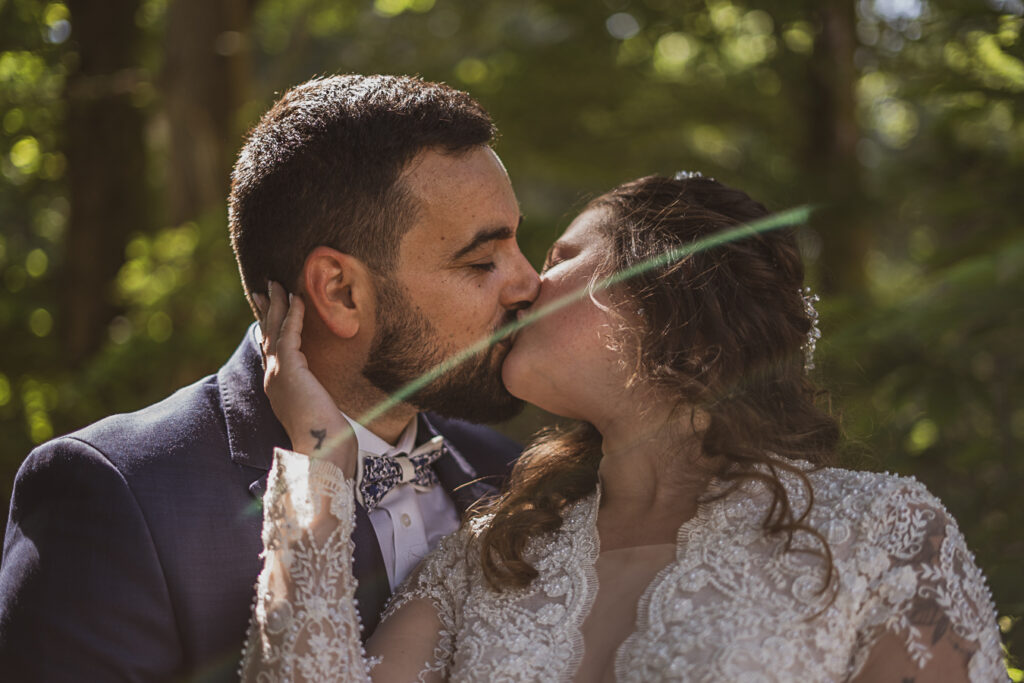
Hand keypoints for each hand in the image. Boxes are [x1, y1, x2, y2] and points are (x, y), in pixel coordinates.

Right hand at [253, 282, 355, 475]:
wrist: (321, 448)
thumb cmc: (325, 435)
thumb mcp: (318, 407)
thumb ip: (317, 392)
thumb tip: (326, 387)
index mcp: (277, 387)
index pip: (271, 350)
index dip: (269, 327)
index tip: (268, 309)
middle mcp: (272, 378)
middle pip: (267, 335)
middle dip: (267, 310)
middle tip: (265, 287)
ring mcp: (277, 374)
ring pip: (274, 330)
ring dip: (277, 305)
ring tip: (278, 284)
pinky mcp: (289, 370)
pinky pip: (289, 334)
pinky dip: (293, 315)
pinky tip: (297, 299)